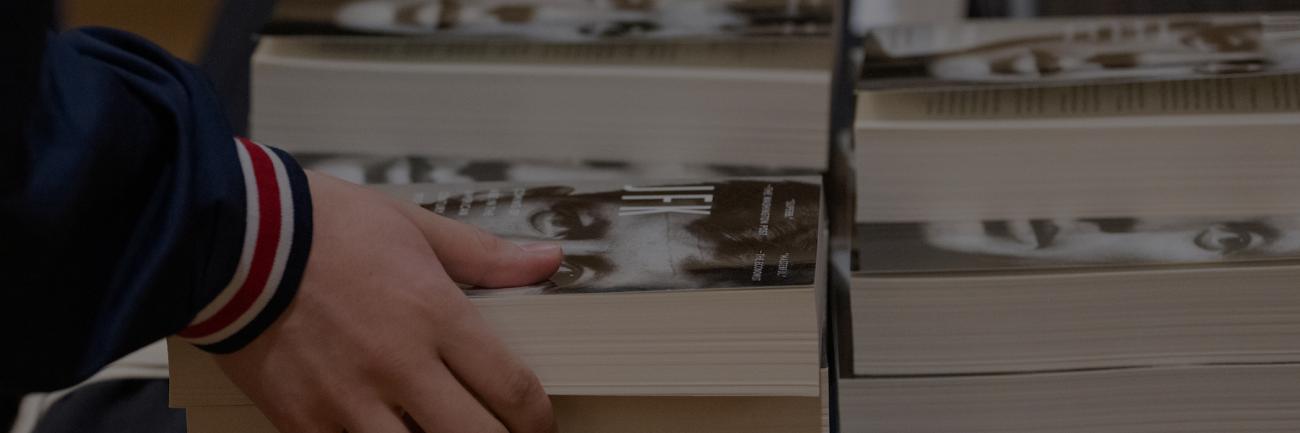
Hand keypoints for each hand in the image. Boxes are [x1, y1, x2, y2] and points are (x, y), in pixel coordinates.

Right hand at [213, 171, 562, 432]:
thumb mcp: (412, 225)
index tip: (539, 424)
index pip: (512, 389)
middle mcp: (398, 365)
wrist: (230, 237)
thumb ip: (485, 255)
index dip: (537, 420)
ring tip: (439, 432)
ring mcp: (348, 401)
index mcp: (433, 314)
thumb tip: (546, 260)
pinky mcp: (302, 423)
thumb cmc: (319, 227)